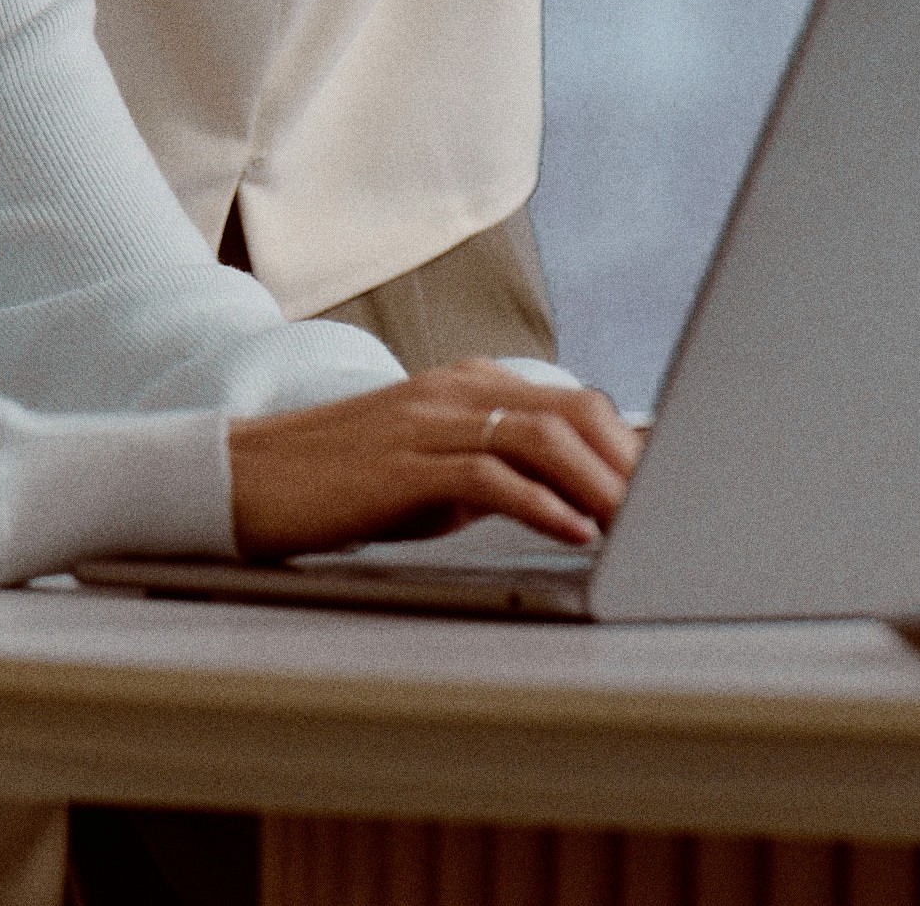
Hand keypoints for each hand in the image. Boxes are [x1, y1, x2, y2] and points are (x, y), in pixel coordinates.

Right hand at [227, 360, 642, 558]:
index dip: (629, 448)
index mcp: (466, 385)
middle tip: (672, 514)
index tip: (671, 492)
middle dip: (630, 465)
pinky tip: (575, 533)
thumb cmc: (343, 484)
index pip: (573, 403)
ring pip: (541, 437)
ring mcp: (427, 421)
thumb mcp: (432, 470)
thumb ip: (495, 471)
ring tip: (639, 528)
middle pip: (571, 412)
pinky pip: (490, 475)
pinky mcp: (403, 463)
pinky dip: (544, 505)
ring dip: (600, 485)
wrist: (247, 477)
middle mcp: (454, 391)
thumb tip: (573, 503)